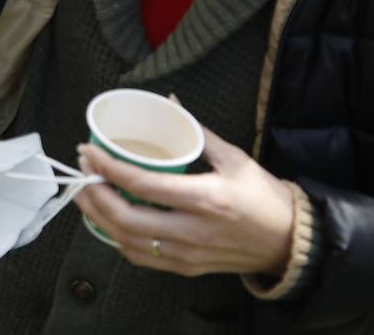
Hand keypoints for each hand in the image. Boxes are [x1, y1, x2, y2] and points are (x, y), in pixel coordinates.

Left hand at [73, 126, 295, 277]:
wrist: (290, 243)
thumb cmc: (264, 196)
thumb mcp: (235, 158)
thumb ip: (197, 132)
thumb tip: (170, 104)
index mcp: (206, 199)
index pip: (144, 185)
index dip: (110, 169)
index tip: (89, 152)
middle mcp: (193, 231)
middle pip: (126, 219)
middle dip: (95, 194)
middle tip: (83, 171)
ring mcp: (187, 255)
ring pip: (127, 242)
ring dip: (99, 217)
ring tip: (86, 192)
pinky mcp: (186, 268)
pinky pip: (141, 257)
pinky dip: (118, 238)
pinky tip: (109, 219)